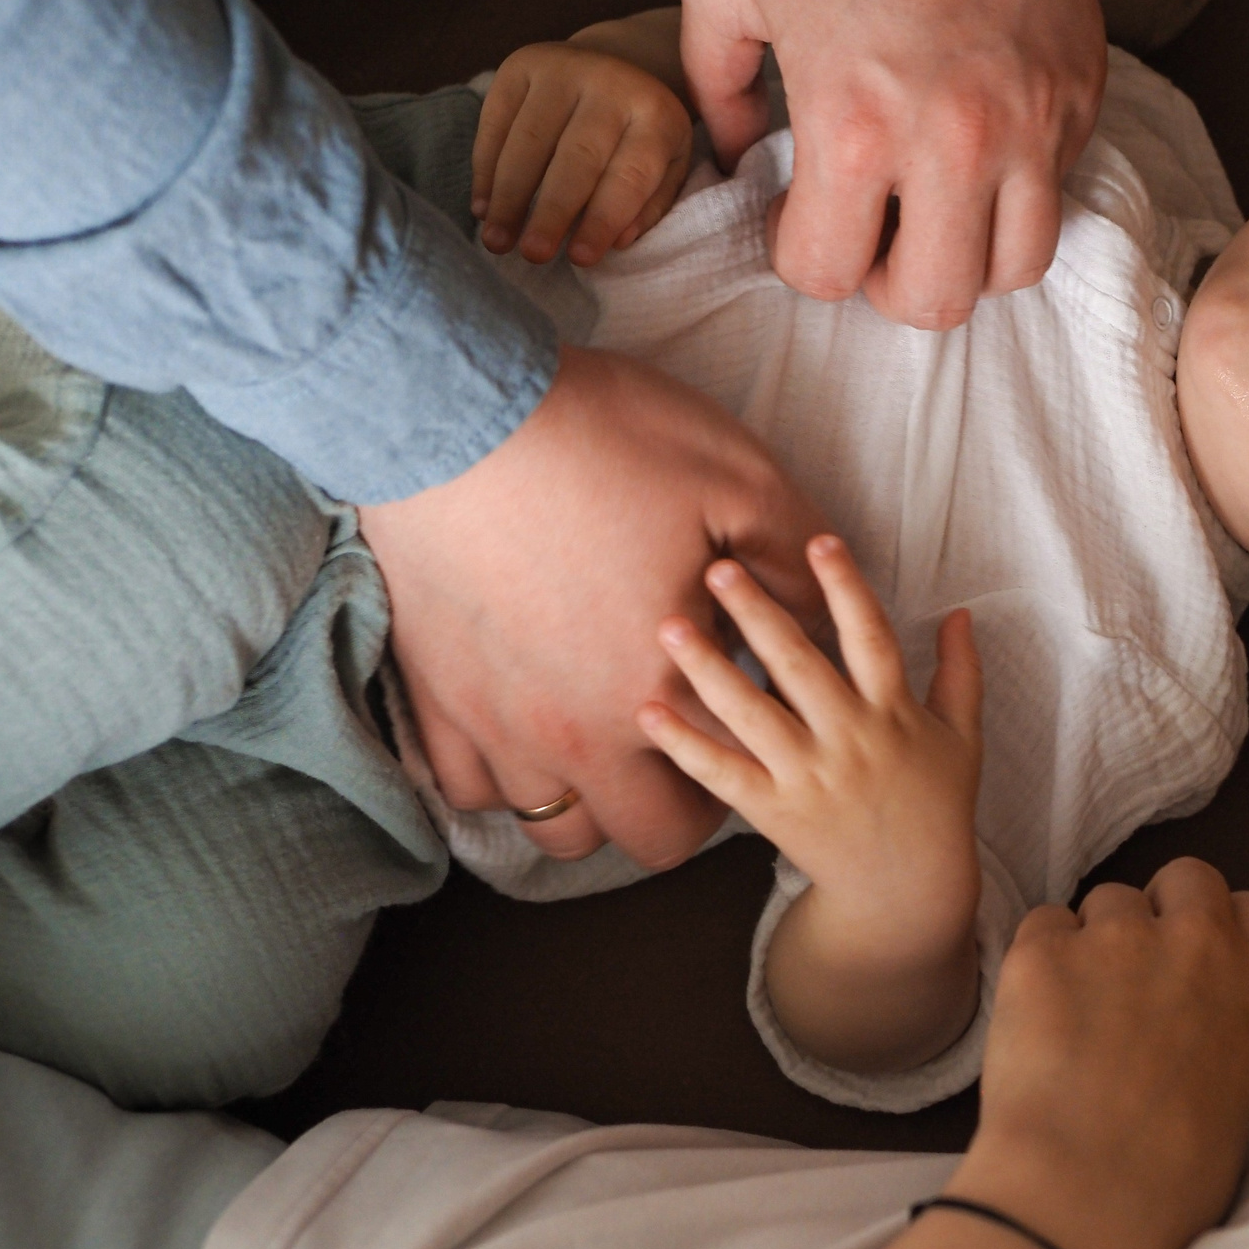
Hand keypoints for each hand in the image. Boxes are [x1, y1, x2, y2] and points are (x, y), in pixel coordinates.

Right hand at [358, 345, 833, 865]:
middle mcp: (574, 732)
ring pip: (545, 823)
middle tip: (680, 734)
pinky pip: (461, 783)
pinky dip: (496, 768)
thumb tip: (821, 615)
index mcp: (660, 692)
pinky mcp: (427, 692)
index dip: (742, 767)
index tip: (743, 720)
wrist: (457, 411)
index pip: (717, 795)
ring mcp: (493, 722)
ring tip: (603, 729)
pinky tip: (522, 717)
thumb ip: (795, 566)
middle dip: (668, 805)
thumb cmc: (607, 440)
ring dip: (583, 794)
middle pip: (633, 838)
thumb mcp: (740, 482)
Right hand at [472, 40, 691, 264]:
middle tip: (534, 255)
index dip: (604, 217)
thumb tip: (617, 242)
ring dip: (509, 196)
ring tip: (497, 241)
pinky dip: (486, 169)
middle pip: (576, 157)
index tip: (580, 258)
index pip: (630, 173)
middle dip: (552, 211)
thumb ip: (650, 204)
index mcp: (655, 112)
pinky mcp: (520, 65)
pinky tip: (483, 207)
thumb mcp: (668, 164)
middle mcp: (610, 82)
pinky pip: (496, 122)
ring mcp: (561, 68)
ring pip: (528, 140)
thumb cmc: (641, 131)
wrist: (616, 62)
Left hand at [642, 539, 985, 1072]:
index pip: (870, 636)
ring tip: (668, 625)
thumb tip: (959, 613)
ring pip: (751, 714)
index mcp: (893, 711)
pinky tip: (648, 712)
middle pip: (798, 665)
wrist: (907, 891)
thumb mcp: (962, 737)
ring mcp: (808, 776)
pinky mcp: (774, 812)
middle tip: (717, 567)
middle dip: (757, 613)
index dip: (846, 587)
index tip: (818, 540)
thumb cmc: (936, 806)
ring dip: (707, 668)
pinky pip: (723, 774)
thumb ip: (960, 672)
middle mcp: (849, 738)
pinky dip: (684, 745)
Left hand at [679, 0, 1107, 329]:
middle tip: (869, 230)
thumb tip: (734, 155)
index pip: (824, 275)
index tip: (796, 211)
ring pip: (1014, 269)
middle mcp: (953, 147)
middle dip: (886, 282)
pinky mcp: (1081, 97)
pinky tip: (978, 142)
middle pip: (933, 302)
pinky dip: (1016, 192)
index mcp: (853, 128)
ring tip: (936, 207)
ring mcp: (1031, 126)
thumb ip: (711, 84)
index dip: (799, 254)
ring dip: (966, 255)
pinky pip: (1056, 191)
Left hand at [921, 860, 1248, 1248]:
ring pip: (1107, 900)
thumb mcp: (1242, 1095)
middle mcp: (1202, 942)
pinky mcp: (1046, 946)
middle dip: (1162, 910)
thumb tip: (1191, 1025)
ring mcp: (1122, 936)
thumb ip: (1227, 1028)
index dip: (1225, 926)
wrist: (1088, 1193)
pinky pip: (1042, 925)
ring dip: (1094, 941)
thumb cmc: (1172, 1178)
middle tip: (1135, 970)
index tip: (1201, 957)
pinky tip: (1035, 1018)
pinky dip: (1037, 961)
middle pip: (1189, 877)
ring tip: (1076, 1013)